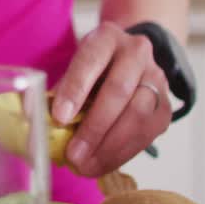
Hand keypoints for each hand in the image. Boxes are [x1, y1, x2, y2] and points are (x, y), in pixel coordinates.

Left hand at [50, 21, 171, 176]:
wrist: (129, 59)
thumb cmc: (93, 68)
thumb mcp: (74, 68)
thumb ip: (60, 91)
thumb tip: (38, 121)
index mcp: (106, 38)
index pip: (90, 61)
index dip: (75, 90)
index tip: (59, 117)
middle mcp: (136, 52)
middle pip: (118, 91)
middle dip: (94, 128)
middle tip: (73, 155)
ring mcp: (156, 78)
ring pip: (137, 114)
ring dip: (109, 146)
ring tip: (86, 165)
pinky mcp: (166, 106)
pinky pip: (147, 133)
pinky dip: (123, 153)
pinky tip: (103, 164)